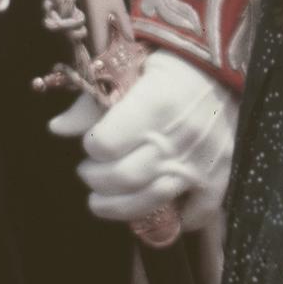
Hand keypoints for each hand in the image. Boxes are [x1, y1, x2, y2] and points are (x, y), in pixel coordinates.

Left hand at [52, 50, 236, 229]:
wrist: (225, 66)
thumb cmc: (174, 64)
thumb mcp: (132, 67)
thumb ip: (94, 99)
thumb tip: (57, 129)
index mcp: (155, 103)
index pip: (104, 144)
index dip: (91, 146)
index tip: (92, 142)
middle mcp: (178, 136)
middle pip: (121, 177)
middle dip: (95, 179)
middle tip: (90, 172)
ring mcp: (201, 160)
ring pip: (149, 201)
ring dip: (117, 207)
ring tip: (103, 200)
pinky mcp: (220, 174)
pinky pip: (197, 213)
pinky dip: (178, 219)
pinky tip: (161, 209)